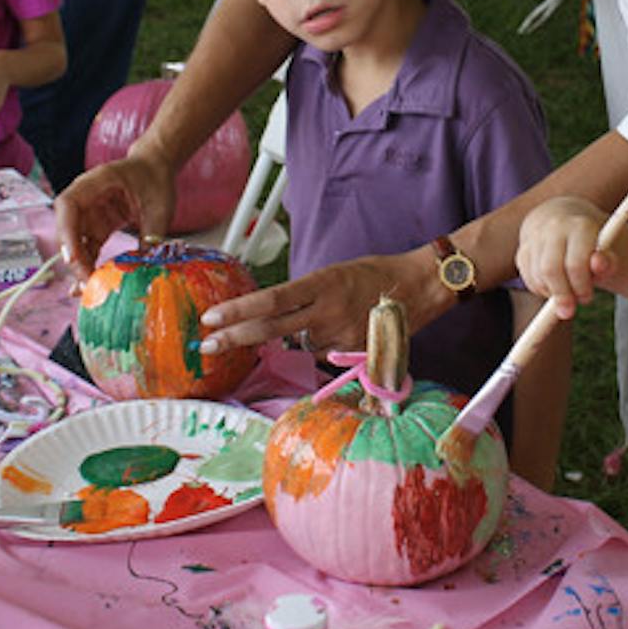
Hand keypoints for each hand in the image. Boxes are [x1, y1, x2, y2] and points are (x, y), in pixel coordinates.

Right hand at [54, 153, 179, 279]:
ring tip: (88, 289)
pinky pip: (87, 248)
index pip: (68, 205)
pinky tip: (92, 284)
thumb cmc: (156, 180)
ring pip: (75, 242)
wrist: (156, 168)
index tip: (72, 258)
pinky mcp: (96, 227)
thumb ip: (152, 236)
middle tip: (86, 283)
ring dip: (79, 265)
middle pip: (67, 228)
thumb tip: (148, 269)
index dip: (66, 232)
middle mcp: (85, 198)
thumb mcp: (159, 208)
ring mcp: (89, 214)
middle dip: (73, 257)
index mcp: (96, 182)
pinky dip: (89, 265)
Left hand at [199, 248, 437, 356]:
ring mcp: (341, 335)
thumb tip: (275, 318)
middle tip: (207, 343)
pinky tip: (348, 329)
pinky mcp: (354, 353)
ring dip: (304, 336)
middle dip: (235, 337)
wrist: (420, 287)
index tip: (211, 318)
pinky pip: (326, 354)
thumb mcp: (335, 274)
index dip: (239, 311)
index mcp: (322, 284)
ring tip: (337, 315)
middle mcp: (328, 310)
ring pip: (302, 344)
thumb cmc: (375, 274)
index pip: (272, 300)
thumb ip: (305, 296)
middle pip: (272, 328)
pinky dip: (328, 345)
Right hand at [515, 196, 615, 318]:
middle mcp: (554, 228)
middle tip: (570, 310)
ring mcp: (535, 238)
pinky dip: (540, 290)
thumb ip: (607, 262)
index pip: (575, 263)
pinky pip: (528, 279)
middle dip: (561, 295)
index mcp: (579, 227)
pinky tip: (553, 287)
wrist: (563, 221)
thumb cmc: (590, 245)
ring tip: (566, 293)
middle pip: (551, 270)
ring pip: (538, 277)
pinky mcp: (523, 251)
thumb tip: (598, 264)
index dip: (580, 286)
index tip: (586, 299)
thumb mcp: (606, 252)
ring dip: (552, 293)